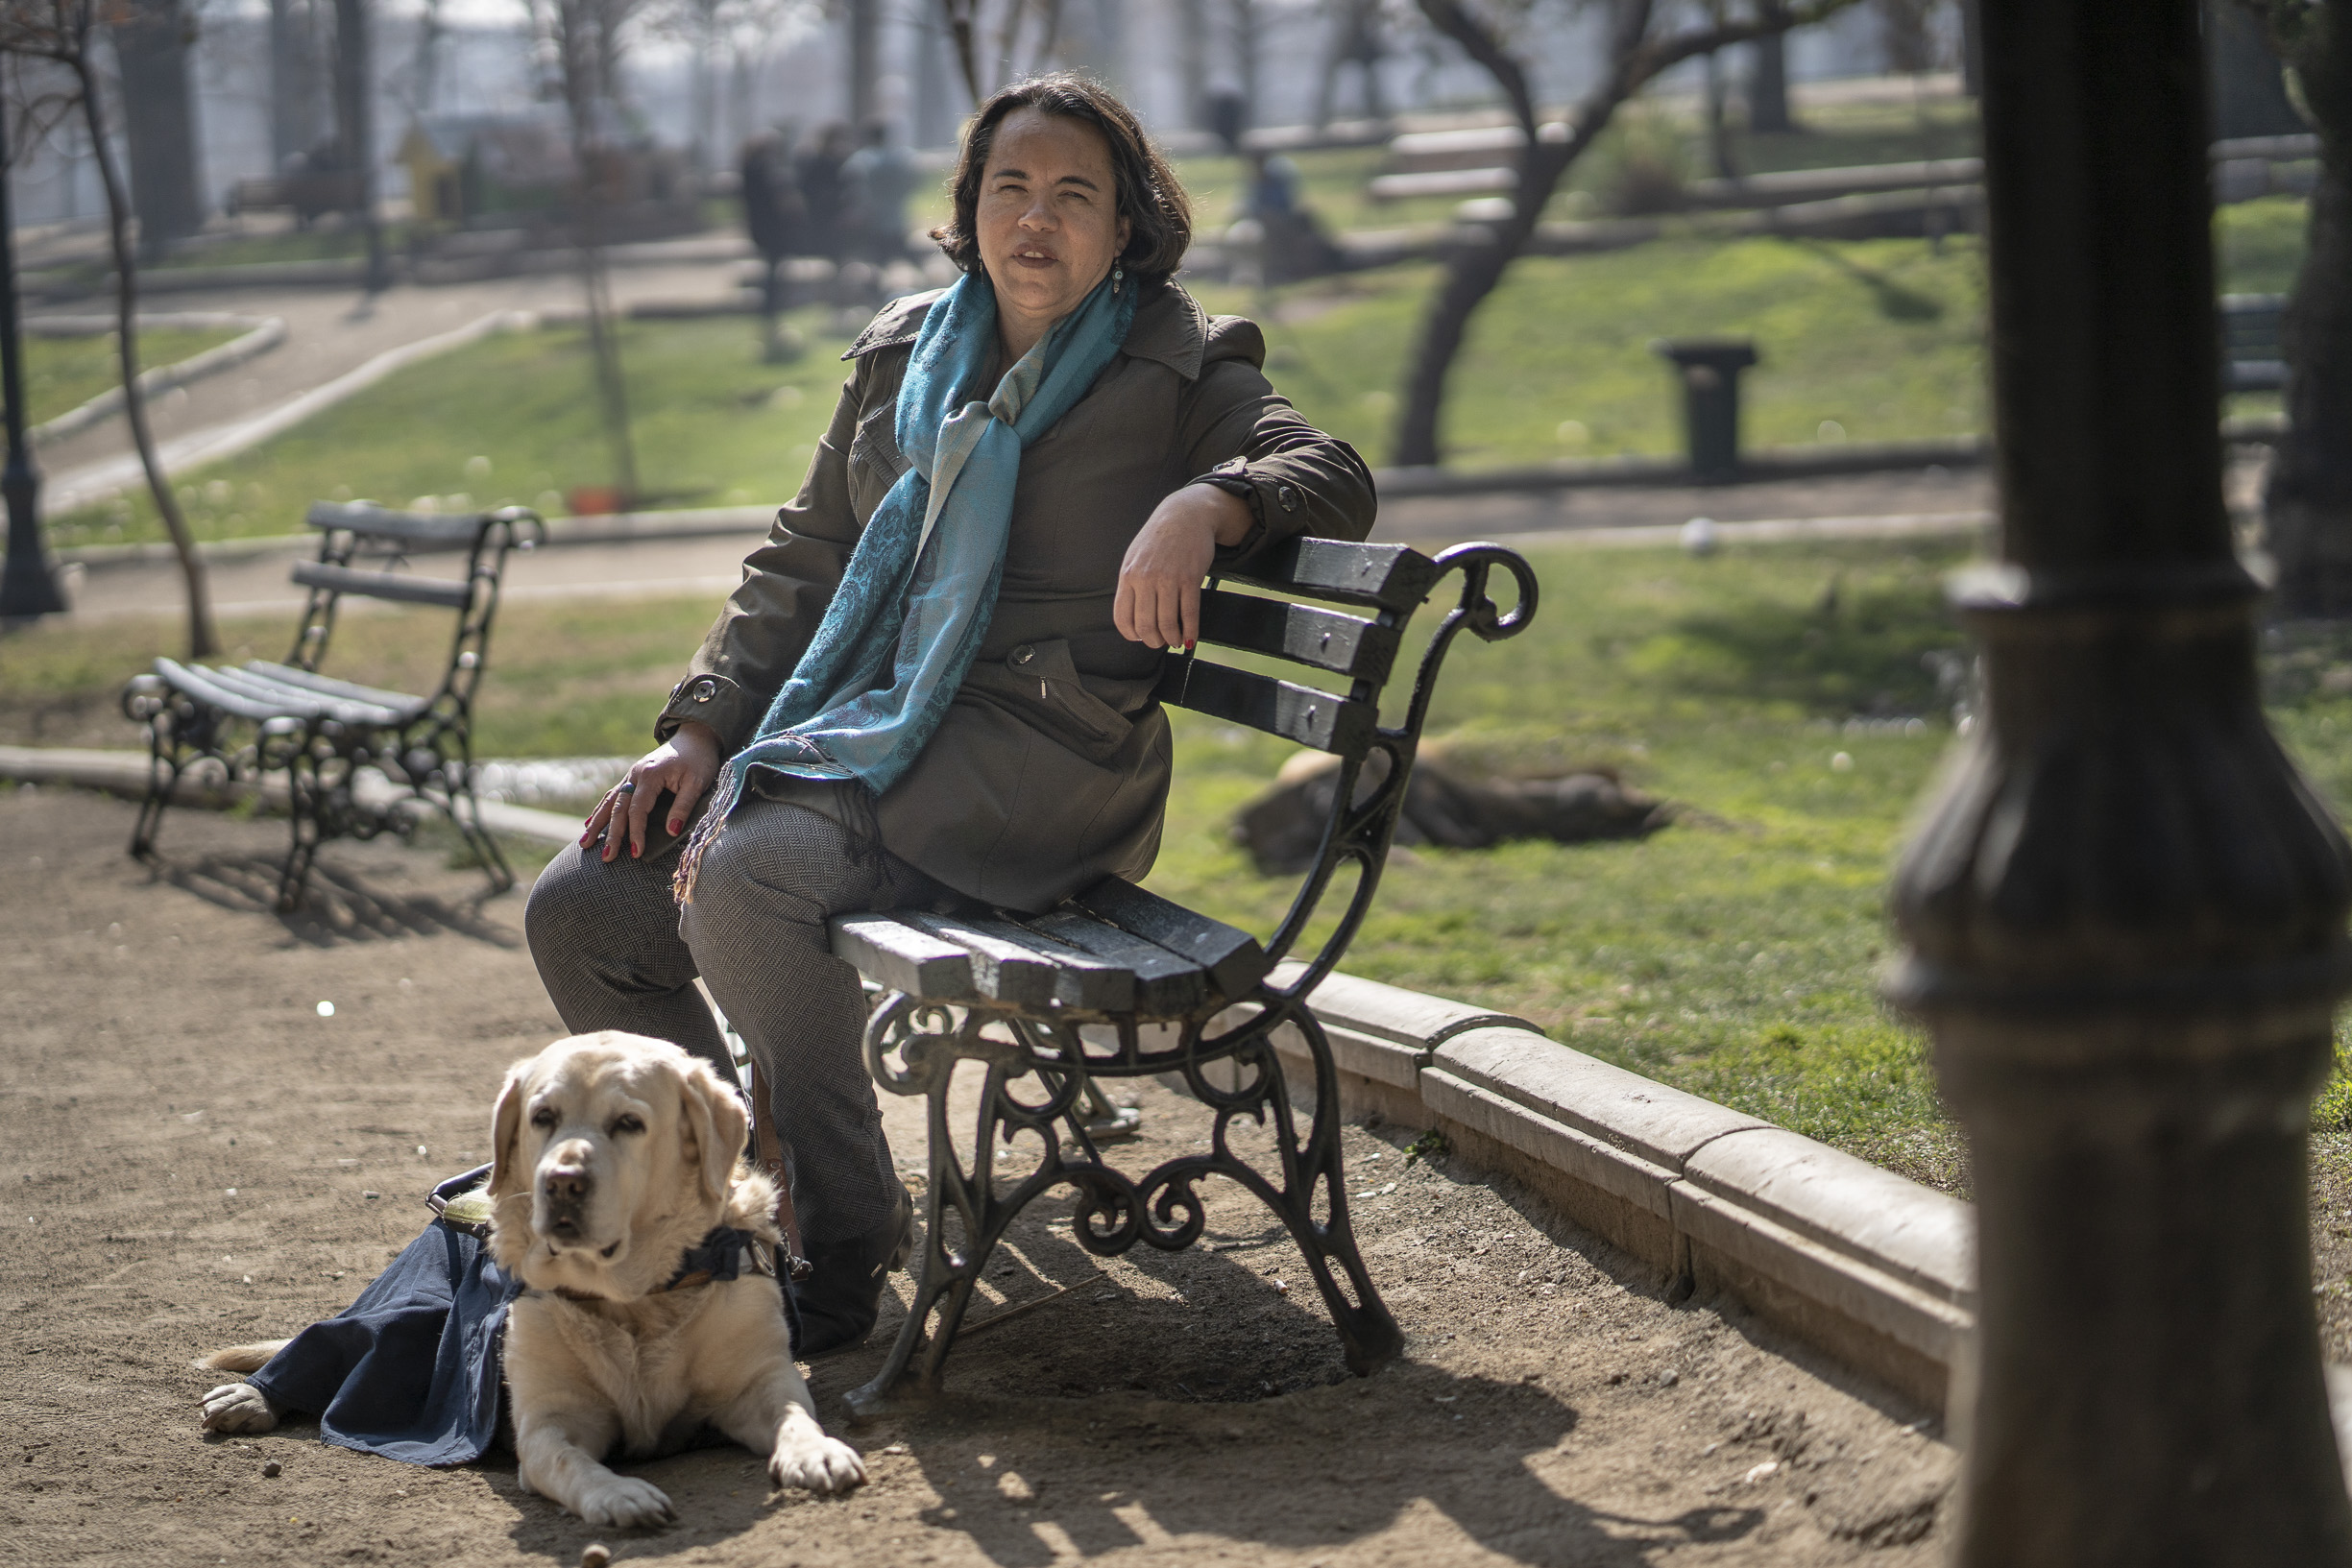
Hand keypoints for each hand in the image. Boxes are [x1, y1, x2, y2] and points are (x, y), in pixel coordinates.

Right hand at [582, 720, 721, 862]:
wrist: (695, 738)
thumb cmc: (699, 761)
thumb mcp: (697, 783)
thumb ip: (683, 806)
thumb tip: (672, 831)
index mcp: (650, 775)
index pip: (637, 809)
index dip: (636, 832)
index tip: (637, 853)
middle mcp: (635, 774)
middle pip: (618, 808)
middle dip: (611, 834)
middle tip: (606, 856)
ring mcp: (631, 774)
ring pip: (610, 801)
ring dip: (597, 823)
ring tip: (584, 843)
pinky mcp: (633, 777)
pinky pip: (613, 795)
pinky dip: (601, 810)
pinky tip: (591, 823)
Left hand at [1114, 482, 1252, 648]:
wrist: (1186, 515)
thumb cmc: (1159, 539)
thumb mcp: (1135, 557)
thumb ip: (1131, 585)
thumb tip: (1133, 617)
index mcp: (1128, 575)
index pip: (1122, 617)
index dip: (1131, 634)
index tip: (1139, 638)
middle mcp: (1145, 578)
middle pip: (1145, 625)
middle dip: (1153, 641)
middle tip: (1159, 642)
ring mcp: (1168, 578)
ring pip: (1167, 623)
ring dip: (1171, 639)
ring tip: (1175, 641)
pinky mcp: (1190, 578)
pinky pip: (1189, 614)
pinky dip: (1190, 632)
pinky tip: (1190, 638)